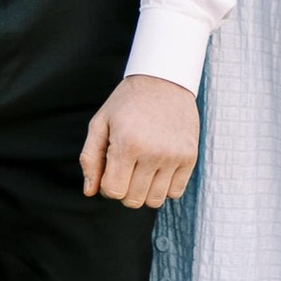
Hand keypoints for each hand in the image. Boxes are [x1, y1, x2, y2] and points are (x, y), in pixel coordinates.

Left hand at [79, 74, 198, 209]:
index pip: (113, 191)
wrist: (164, 79)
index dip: (107, 184)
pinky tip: (159, 167)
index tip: (111, 167)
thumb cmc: (127, 102)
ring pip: (154, 201)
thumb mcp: (100, 122)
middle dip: (124, 188)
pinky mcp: (190, 156)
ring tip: (142, 169)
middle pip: (133, 200)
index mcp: (127, 143)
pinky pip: (175, 193)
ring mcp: (174, 155)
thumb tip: (90, 192)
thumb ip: (90, 158)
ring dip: (144, 191)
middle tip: (126, 166)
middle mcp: (153, 152)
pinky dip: (164, 187)